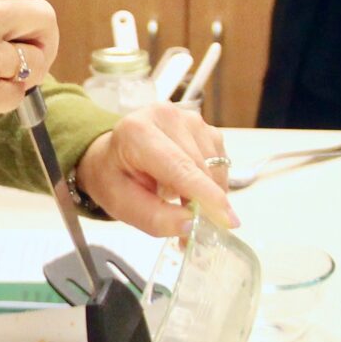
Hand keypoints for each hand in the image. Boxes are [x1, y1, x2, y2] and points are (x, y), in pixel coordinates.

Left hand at [74, 104, 238, 237]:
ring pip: (214, 165)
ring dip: (207, 191)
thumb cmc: (115, 178)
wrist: (113, 155)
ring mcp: (188, 117)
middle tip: (192, 224)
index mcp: (138, 132)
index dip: (206, 195)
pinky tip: (189, 184)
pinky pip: (219, 160)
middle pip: (200, 168)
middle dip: (204, 201)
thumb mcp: (121, 205)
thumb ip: (154, 218)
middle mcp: (166, 116)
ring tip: (179, 197)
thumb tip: (190, 225)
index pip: (180, 167)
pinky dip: (211, 181)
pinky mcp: (204, 125)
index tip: (227, 221)